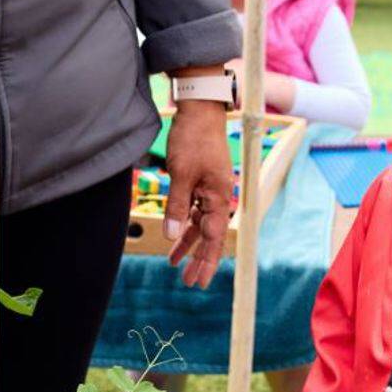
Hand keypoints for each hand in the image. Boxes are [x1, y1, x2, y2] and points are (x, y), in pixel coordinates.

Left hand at [163, 100, 232, 288]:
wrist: (199, 109)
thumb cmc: (193, 138)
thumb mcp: (181, 174)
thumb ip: (177, 206)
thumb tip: (172, 235)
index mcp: (219, 197)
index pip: (213, 238)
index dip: (205, 262)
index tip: (198, 282)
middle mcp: (218, 196)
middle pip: (209, 234)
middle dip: (198, 259)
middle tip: (188, 282)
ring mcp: (210, 188)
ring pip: (199, 223)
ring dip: (188, 242)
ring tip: (174, 263)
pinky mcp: (201, 179)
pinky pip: (194, 208)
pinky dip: (184, 222)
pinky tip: (175, 234)